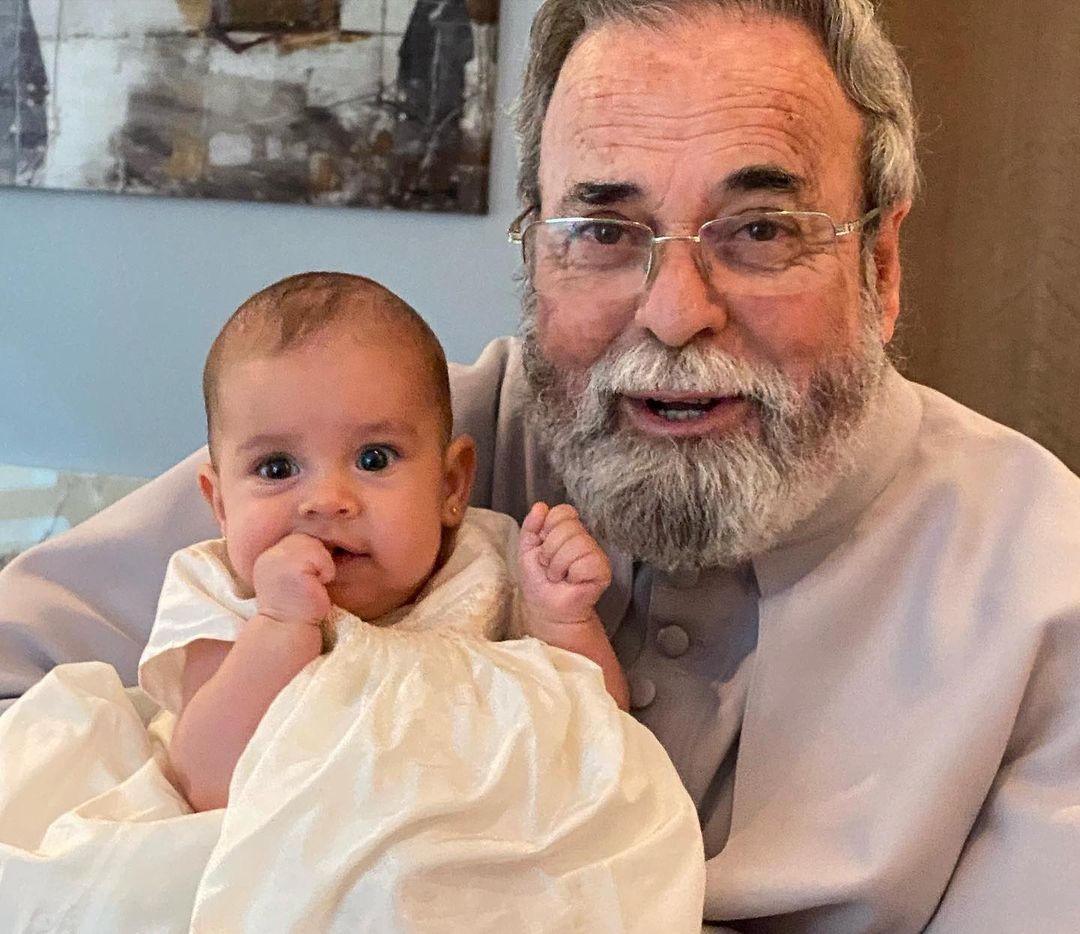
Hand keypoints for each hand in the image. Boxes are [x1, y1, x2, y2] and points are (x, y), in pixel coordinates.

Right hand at [252, 533, 334, 625]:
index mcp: (269, 556)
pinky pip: (323, 560)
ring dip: (323, 566)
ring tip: (313, 585)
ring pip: (318, 546)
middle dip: (318, 558)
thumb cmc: (297, 606)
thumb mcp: (291, 576)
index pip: (298, 538)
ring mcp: (281, 560)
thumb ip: (298, 556)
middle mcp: (271, 554)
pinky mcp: (295, 568)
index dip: (311, 554)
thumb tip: (324, 539)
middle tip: (312, 582)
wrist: (289, 630)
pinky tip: (316, 588)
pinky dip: (327, 573)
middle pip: (309, 538)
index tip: (308, 576)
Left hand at [518, 502, 611, 627]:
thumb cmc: (539, 582)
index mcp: (567, 530)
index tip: (543, 548)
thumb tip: (541, 506)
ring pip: (575, 543)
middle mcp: (584, 538)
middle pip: (567, 526)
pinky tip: (572, 581)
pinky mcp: (603, 569)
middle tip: (550, 566)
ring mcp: (595, 552)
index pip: (562, 512)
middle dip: (550, 550)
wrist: (546, 609)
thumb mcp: (527, 549)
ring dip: (558, 564)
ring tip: (559, 576)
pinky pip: (585, 560)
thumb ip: (531, 526)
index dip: (548, 529)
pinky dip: (572, 573)